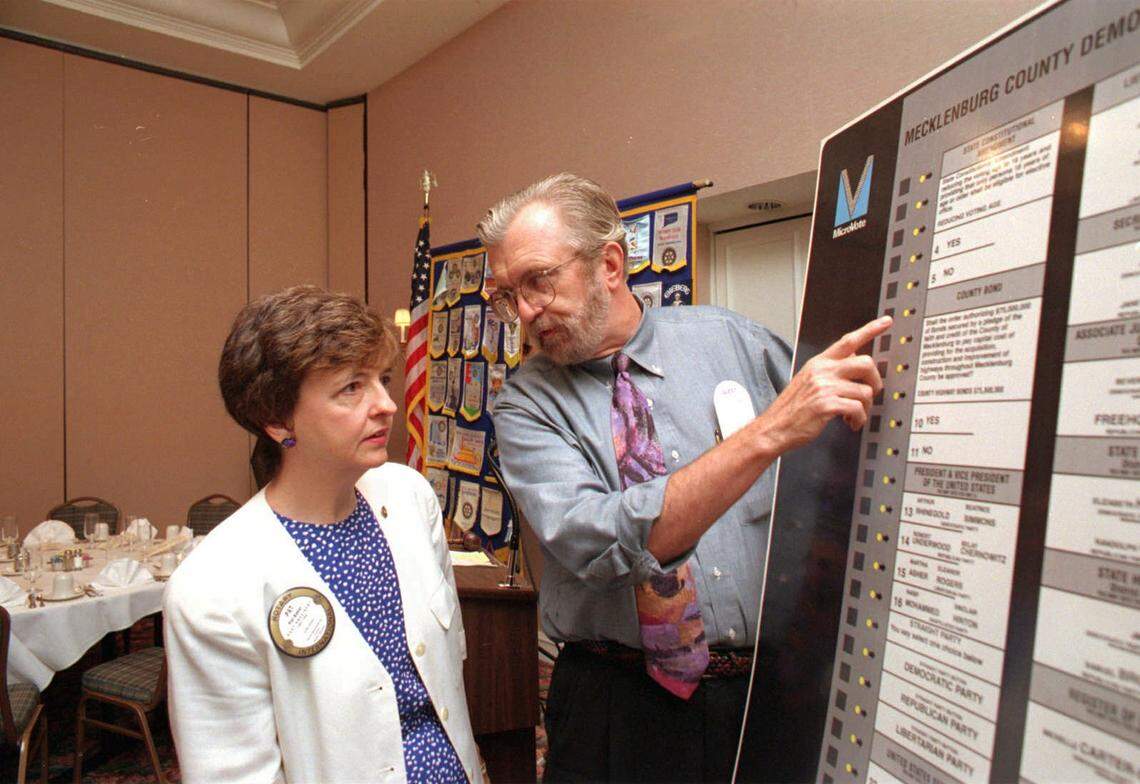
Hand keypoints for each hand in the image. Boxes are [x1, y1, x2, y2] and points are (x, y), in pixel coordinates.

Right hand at [756, 316, 891, 452]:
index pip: (848, 340)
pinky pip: (857, 408)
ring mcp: (825, 387)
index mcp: (819, 363)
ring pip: (865, 391)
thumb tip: (853, 362)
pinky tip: (850, 423)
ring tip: (854, 415)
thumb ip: (829, 369)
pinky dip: (859, 419)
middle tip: (871, 393)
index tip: (886, 322)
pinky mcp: (827, 404)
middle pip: (866, 363)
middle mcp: (823, 371)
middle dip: (875, 381)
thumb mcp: (807, 379)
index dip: (870, 329)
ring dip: (865, 407)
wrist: (774, 427)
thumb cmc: (791, 408)